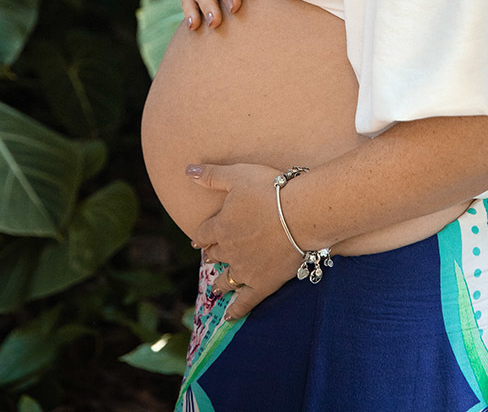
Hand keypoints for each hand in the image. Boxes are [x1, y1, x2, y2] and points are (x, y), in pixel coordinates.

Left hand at [187, 163, 303, 319]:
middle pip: (215, 254)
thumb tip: (187, 170)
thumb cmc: (271, 189)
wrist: (301, 214)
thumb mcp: (238, 175)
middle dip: (212, 254)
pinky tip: (229, 317)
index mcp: (220, 226)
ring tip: (215, 288)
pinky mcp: (263, 284)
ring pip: (226, 279)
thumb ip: (212, 175)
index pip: (203, 233)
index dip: (200, 236)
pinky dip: (235, 310)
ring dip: (219, 283)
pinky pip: (245, 302)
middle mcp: (229, 250)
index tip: (197, 240)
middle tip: (210, 257)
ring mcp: (245, 269)